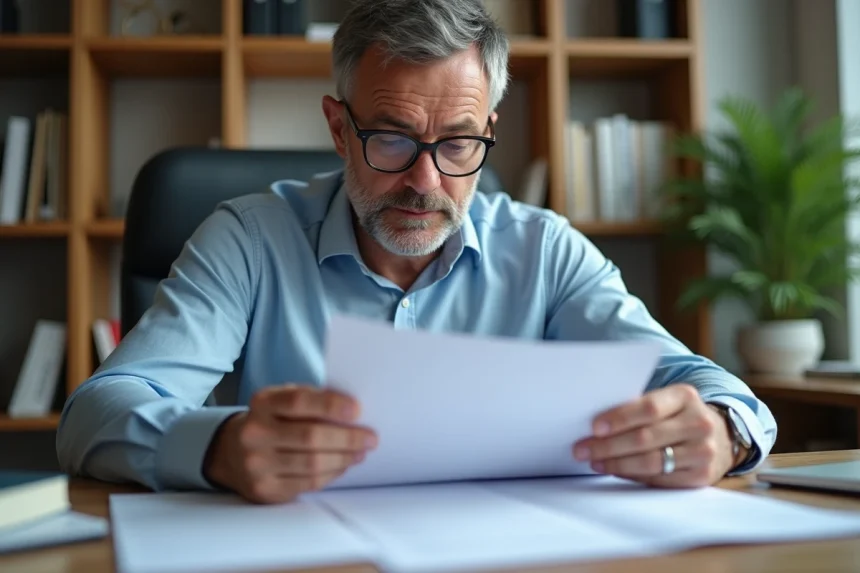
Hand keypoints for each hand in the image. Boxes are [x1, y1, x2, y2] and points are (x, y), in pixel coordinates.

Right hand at [203, 385, 376, 503]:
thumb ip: (312, 400)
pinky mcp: (265, 489)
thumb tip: (352, 410)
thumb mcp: (283, 400)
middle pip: (310, 436)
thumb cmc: (272, 421)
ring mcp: (257, 464)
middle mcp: (255, 433)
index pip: (299, 402)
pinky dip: (332, 473)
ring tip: (361, 451)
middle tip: (370, 437)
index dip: (331, 405)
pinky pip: (308, 482)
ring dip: (344, 458)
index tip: (357, 410)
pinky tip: (344, 465)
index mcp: (262, 403)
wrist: (232, 452)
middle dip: (347, 438)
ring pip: (312, 463)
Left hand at [572, 384, 736, 487]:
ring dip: (616, 463)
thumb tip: (595, 423)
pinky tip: (615, 470)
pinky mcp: (702, 475)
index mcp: (685, 396)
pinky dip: (633, 475)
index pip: (649, 408)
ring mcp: (703, 451)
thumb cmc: (677, 415)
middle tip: (582, 449)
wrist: (719, 436)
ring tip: (594, 461)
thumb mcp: (666, 401)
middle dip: (608, 445)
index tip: (594, 427)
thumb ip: (639, 406)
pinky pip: (660, 479)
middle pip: (645, 438)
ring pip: (651, 462)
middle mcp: (699, 422)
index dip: (620, 418)